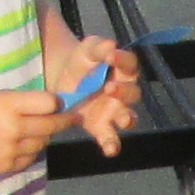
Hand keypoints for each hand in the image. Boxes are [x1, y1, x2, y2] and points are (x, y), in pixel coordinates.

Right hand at [0, 88, 73, 176]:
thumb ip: (22, 101)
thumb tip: (51, 106)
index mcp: (9, 105)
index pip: (49, 103)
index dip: (56, 102)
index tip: (60, 103)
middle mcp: (13, 128)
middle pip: (51, 125)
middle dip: (65, 120)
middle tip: (73, 118)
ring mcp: (10, 150)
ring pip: (42, 143)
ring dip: (43, 136)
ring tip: (33, 130)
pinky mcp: (5, 166)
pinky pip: (29, 158)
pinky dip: (29, 150)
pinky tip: (19, 143)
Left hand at [41, 28, 141, 153]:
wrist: (62, 78)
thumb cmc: (82, 61)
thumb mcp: (87, 49)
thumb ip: (98, 47)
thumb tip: (111, 44)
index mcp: (122, 70)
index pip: (130, 64)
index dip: (123, 60)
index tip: (111, 56)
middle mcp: (123, 92)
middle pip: (133, 93)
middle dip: (124, 92)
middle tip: (110, 87)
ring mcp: (113, 111)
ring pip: (128, 117)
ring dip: (126, 119)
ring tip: (122, 120)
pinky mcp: (100, 126)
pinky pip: (110, 138)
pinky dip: (111, 145)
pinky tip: (109, 150)